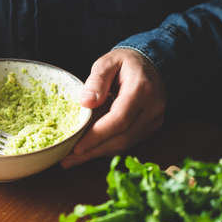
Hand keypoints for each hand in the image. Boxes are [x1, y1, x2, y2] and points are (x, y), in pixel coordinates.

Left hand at [61, 48, 165, 167]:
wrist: (150, 64)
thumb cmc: (126, 63)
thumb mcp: (108, 62)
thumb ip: (97, 80)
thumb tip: (86, 103)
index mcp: (141, 90)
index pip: (119, 119)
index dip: (98, 135)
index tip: (77, 146)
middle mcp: (152, 109)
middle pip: (122, 137)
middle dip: (94, 150)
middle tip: (68, 159)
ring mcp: (153, 120)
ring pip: (125, 144)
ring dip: (98, 153)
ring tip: (73, 159)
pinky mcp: (150, 128)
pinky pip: (127, 142)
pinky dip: (107, 148)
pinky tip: (88, 151)